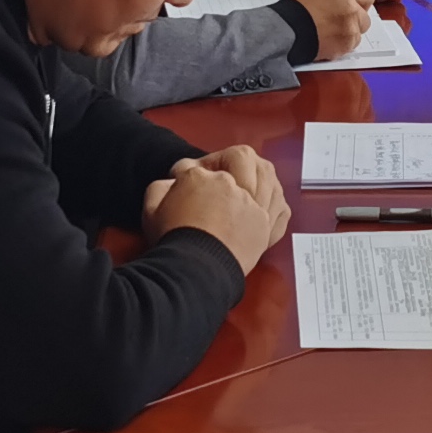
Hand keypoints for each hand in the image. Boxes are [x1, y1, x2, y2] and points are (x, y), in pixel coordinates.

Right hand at [142, 145, 290, 269]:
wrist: (197, 271)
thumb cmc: (173, 240)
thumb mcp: (151, 209)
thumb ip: (161, 187)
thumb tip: (175, 179)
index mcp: (201, 178)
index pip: (197, 166)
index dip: (190, 171)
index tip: (186, 182)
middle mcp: (232, 185)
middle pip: (240, 161)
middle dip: (231, 163)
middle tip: (222, 176)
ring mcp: (254, 205)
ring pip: (267, 177)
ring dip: (258, 178)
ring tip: (249, 186)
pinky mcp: (266, 226)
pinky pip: (280, 208)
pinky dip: (275, 204)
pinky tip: (266, 205)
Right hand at [292, 0, 378, 57]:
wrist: (288, 29)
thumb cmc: (298, 8)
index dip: (359, 2)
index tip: (353, 5)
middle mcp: (352, 9)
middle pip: (366, 17)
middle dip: (356, 19)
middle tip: (339, 19)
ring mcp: (351, 29)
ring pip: (359, 32)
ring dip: (349, 32)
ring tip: (330, 30)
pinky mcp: (346, 45)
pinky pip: (351, 45)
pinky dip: (343, 43)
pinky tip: (329, 38)